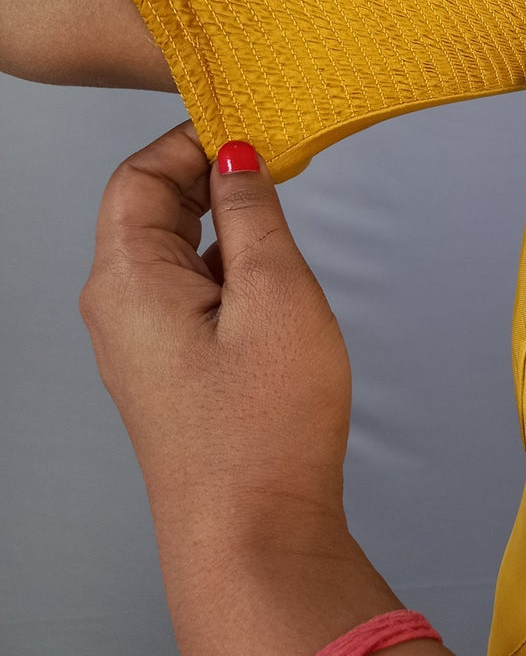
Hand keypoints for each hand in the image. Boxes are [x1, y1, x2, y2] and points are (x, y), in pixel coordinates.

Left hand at [78, 121, 469, 655]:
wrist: (255, 530)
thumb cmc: (263, 423)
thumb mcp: (274, 292)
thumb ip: (253, 213)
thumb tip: (237, 156)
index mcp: (126, 280)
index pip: (138, 175)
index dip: (190, 140)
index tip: (248, 125)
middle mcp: (118, 309)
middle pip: (147, 209)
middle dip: (206, 174)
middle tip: (272, 158)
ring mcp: (142, 343)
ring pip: (171, 250)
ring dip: (219, 217)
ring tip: (277, 207)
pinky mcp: (171, 367)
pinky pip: (187, 289)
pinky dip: (224, 261)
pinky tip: (268, 267)